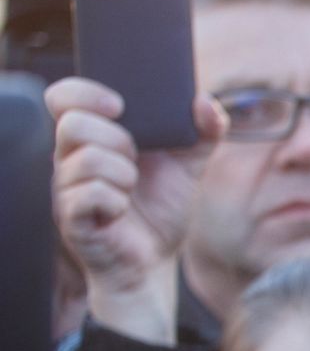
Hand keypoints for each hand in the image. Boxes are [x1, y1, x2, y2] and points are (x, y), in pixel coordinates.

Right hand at [45, 76, 225, 343]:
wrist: (156, 258)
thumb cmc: (160, 208)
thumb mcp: (188, 166)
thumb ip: (203, 132)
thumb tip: (204, 102)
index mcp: (91, 137)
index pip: (64, 97)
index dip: (86, 93)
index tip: (120, 106)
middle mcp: (69, 158)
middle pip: (73, 124)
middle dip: (118, 140)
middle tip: (135, 162)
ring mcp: (67, 188)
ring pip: (87, 159)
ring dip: (123, 174)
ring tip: (131, 190)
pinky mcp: (72, 218)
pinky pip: (90, 194)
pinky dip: (116, 200)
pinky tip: (121, 210)